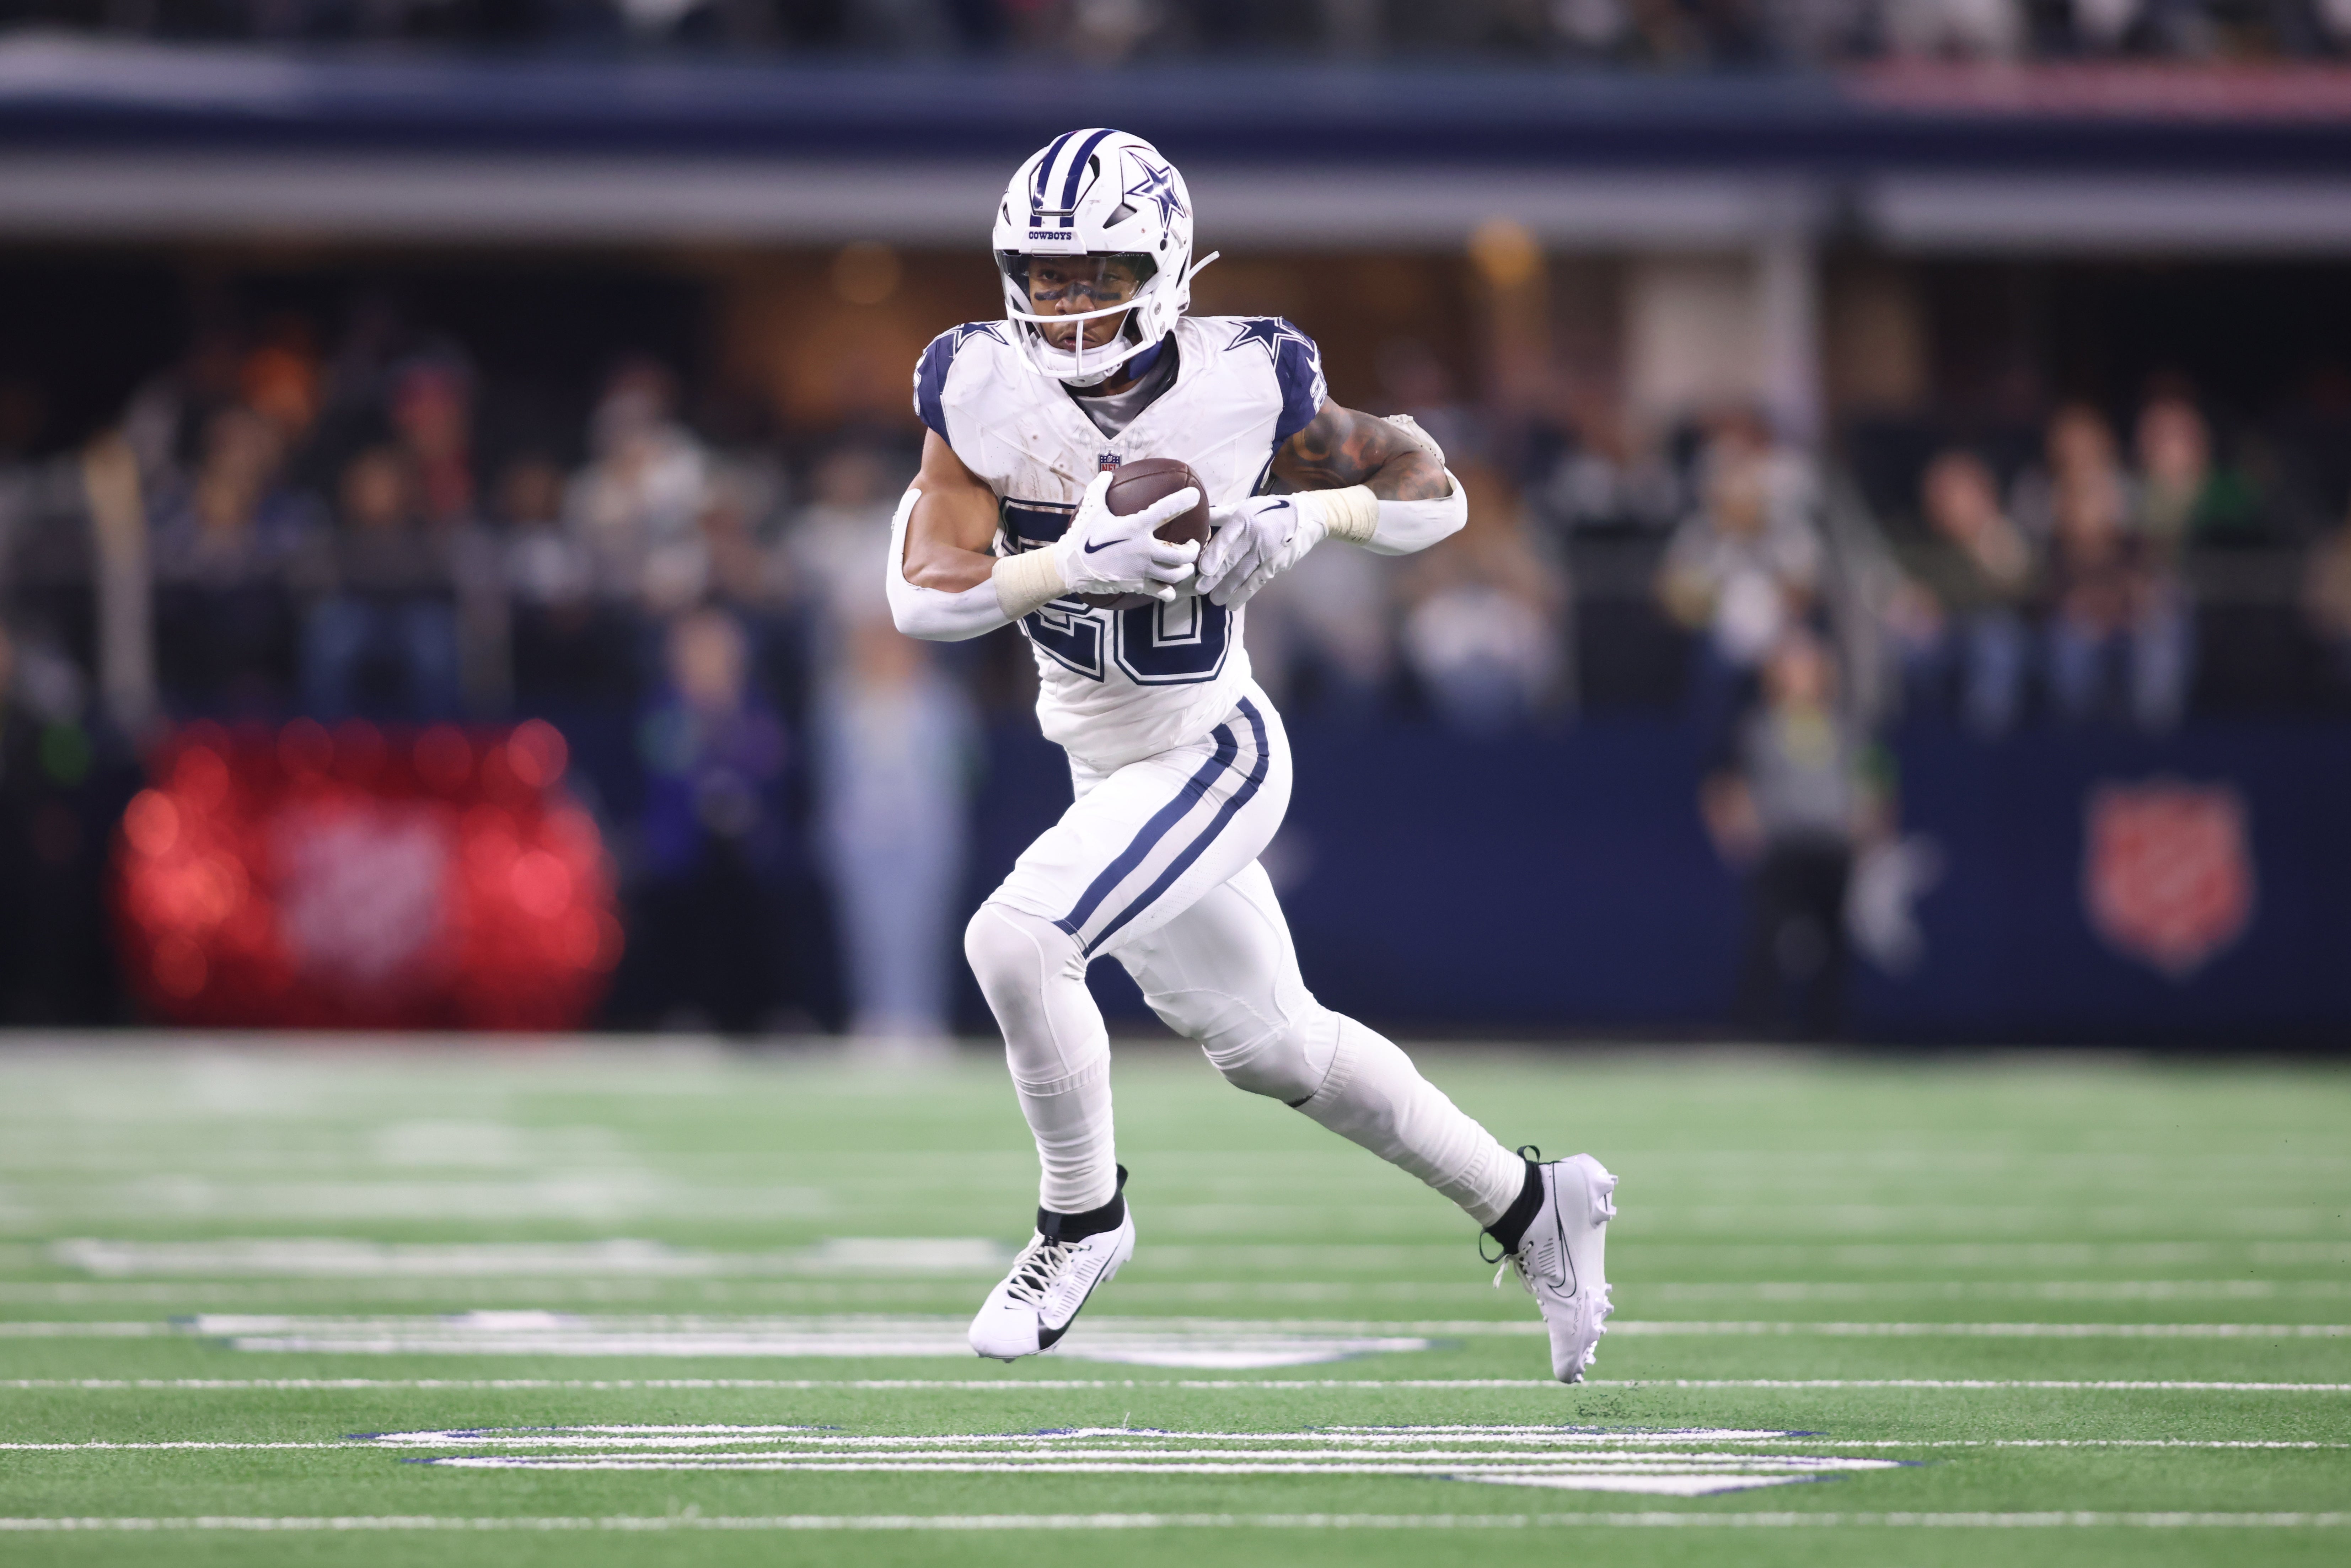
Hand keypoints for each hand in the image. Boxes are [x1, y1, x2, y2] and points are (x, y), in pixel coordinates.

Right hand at [1051, 471, 1201, 604]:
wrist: (1070, 567)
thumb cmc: (1082, 536)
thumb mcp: (1091, 508)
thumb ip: (1101, 488)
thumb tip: (1107, 473)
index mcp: (1136, 526)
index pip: (1167, 510)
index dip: (1184, 501)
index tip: (1195, 496)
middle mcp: (1144, 549)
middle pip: (1183, 553)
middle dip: (1193, 548)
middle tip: (1192, 544)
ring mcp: (1142, 570)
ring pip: (1177, 574)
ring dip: (1185, 569)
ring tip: (1183, 564)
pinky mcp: (1137, 586)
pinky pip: (1162, 592)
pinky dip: (1169, 590)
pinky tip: (1168, 586)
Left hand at [1199, 494, 1323, 607]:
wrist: (1307, 517)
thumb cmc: (1270, 510)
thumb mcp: (1246, 505)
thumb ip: (1222, 514)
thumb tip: (1199, 517)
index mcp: (1243, 518)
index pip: (1225, 538)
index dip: (1213, 555)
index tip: (1202, 569)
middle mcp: (1254, 536)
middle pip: (1230, 560)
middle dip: (1213, 578)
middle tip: (1199, 589)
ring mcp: (1265, 553)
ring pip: (1241, 575)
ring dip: (1226, 589)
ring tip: (1213, 600)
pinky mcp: (1275, 565)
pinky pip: (1256, 583)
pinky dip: (1243, 595)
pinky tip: (1231, 604)